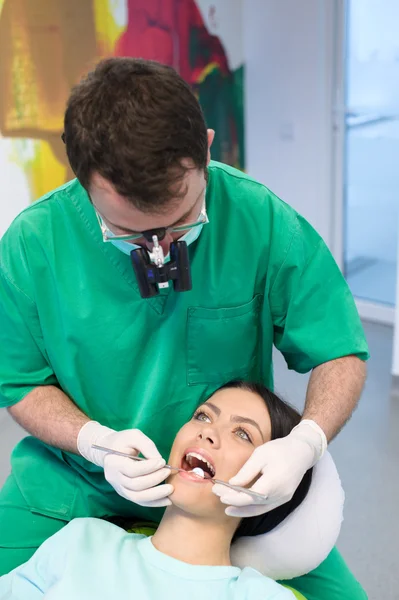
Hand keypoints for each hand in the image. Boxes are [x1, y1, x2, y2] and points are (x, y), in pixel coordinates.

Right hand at [77, 421, 172, 507]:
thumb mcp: (134, 436)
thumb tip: (159, 460)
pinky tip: (167, 500)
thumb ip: (146, 446)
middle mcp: (114, 478)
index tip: (162, 461)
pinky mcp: (126, 494)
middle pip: (135, 485)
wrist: (110, 450)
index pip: (132, 470)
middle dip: (154, 479)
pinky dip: (154, 503)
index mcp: (114, 463)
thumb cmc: (123, 441)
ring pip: (137, 497)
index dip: (149, 467)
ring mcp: (119, 488)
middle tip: (168, 471)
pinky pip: (140, 502)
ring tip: (171, 489)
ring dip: (156, 495)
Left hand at [212, 420, 326, 516]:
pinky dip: (253, 508)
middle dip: (234, 501)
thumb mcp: (260, 455)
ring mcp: (283, 498)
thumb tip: (233, 485)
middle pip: (253, 503)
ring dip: (242, 509)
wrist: (302, 451)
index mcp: (273, 482)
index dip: (233, 497)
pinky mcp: (284, 498)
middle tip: (218, 495)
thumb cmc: (280, 450)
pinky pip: (265, 507)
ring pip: (259, 508)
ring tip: (227, 508)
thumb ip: (246, 472)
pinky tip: (242, 507)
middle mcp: (279, 494)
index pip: (249, 496)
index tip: (219, 493)